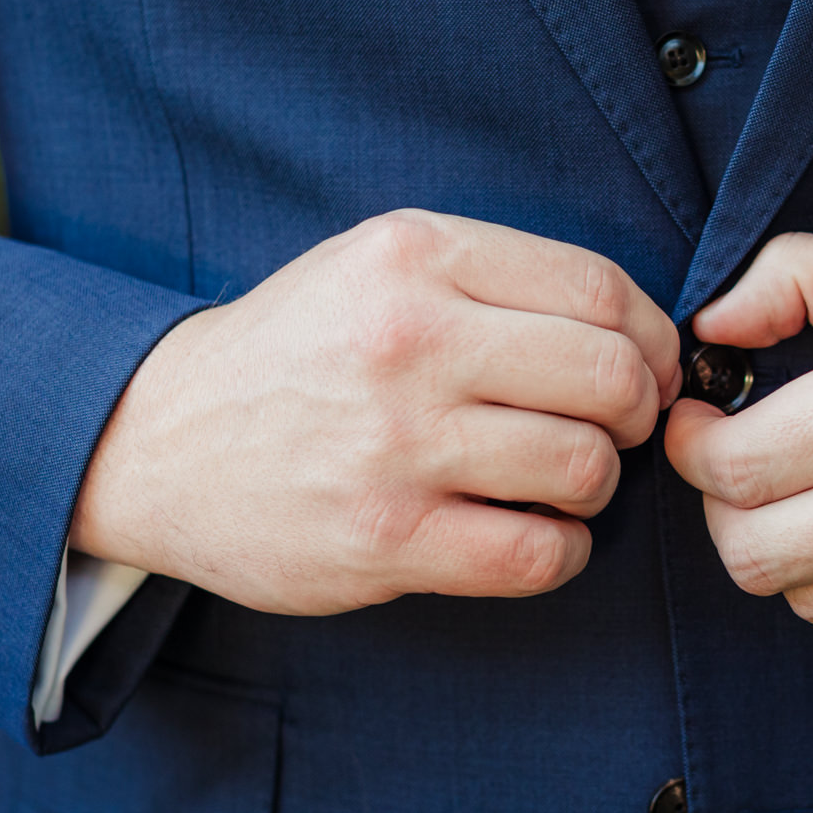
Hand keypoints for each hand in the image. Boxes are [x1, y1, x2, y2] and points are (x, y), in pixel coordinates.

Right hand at [70, 210, 680, 613]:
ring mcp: (396, 446)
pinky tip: (537, 535)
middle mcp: (408, 343)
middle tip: (614, 429)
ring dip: (597, 485)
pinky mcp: (386, 539)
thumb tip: (638, 333)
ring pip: (583, 467)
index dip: (653, 339)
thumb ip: (497, 279)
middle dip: (636, 412)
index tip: (649, 368)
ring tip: (562, 482)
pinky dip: (563, 551)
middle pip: (608, 378)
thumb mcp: (379, 265)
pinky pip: (537, 554)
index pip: (601, 291)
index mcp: (416, 258)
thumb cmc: (299, 352)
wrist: (159, 440)